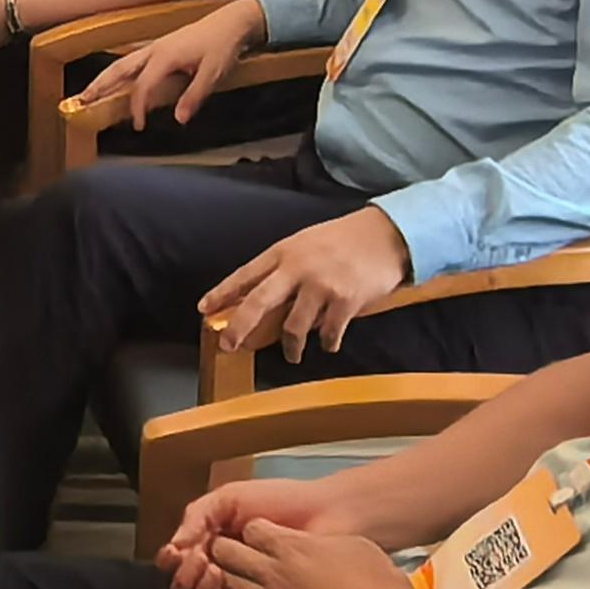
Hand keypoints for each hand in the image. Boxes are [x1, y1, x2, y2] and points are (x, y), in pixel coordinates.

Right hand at [79, 0, 260, 122]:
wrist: (231, 22)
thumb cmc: (222, 46)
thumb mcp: (213, 73)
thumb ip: (194, 96)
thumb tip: (179, 119)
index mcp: (165, 57)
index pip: (142, 86)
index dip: (137, 107)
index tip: (138, 126)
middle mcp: (153, 50)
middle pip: (119, 69)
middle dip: (99, 86)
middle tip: (81, 101)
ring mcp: (154, 47)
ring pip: (121, 63)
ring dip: (103, 78)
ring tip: (88, 92)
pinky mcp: (159, 47)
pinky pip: (131, 61)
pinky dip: (117, 73)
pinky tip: (114, 81)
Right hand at [158, 477, 333, 588]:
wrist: (325, 516)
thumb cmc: (280, 501)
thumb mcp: (230, 498)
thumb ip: (197, 515)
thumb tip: (175, 547)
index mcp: (209, 546)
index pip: (175, 566)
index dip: (173, 564)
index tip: (182, 552)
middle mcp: (220, 573)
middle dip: (188, 581)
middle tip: (208, 564)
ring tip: (222, 576)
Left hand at [199, 206, 414, 358]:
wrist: (386, 234)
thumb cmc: (343, 240)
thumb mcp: (305, 244)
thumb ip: (284, 269)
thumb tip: (259, 300)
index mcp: (283, 252)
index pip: (244, 275)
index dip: (221, 293)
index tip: (203, 310)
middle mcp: (297, 268)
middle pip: (258, 302)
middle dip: (239, 328)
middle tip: (228, 346)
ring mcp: (321, 285)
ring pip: (293, 327)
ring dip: (291, 347)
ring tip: (293, 354)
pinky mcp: (345, 300)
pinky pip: (328, 333)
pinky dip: (327, 343)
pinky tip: (329, 344)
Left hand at [207, 517, 417, 588]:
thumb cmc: (378, 587)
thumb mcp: (353, 546)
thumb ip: (321, 543)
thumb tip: (314, 546)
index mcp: (291, 547)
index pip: (251, 528)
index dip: (256, 531)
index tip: (264, 537)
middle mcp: (272, 575)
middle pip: (227, 555)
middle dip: (229, 552)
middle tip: (241, 556)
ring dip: (237, 583)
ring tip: (250, 584)